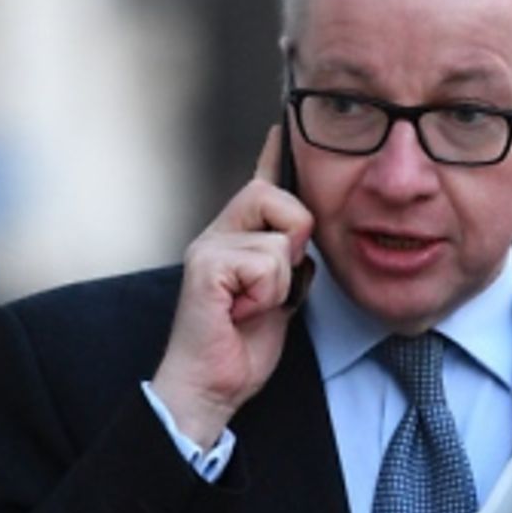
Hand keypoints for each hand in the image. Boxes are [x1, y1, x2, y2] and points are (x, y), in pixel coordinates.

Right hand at [151, 125, 312, 445]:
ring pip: (278, 240)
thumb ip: (289, 261)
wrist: (211, 387)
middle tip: (274, 286)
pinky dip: (266, 296)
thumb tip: (306, 235)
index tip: (283, 125)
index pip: (260, 185)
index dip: (274, 154)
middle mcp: (217, 233)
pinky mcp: (206, 267)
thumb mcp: (280, 296)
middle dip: (293, 239)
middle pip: (276, 197)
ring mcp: (208, 247)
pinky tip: (241, 313)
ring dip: (281, 283)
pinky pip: (264, 264)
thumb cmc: (242, 346)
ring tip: (253, 307)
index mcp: (236, 237)